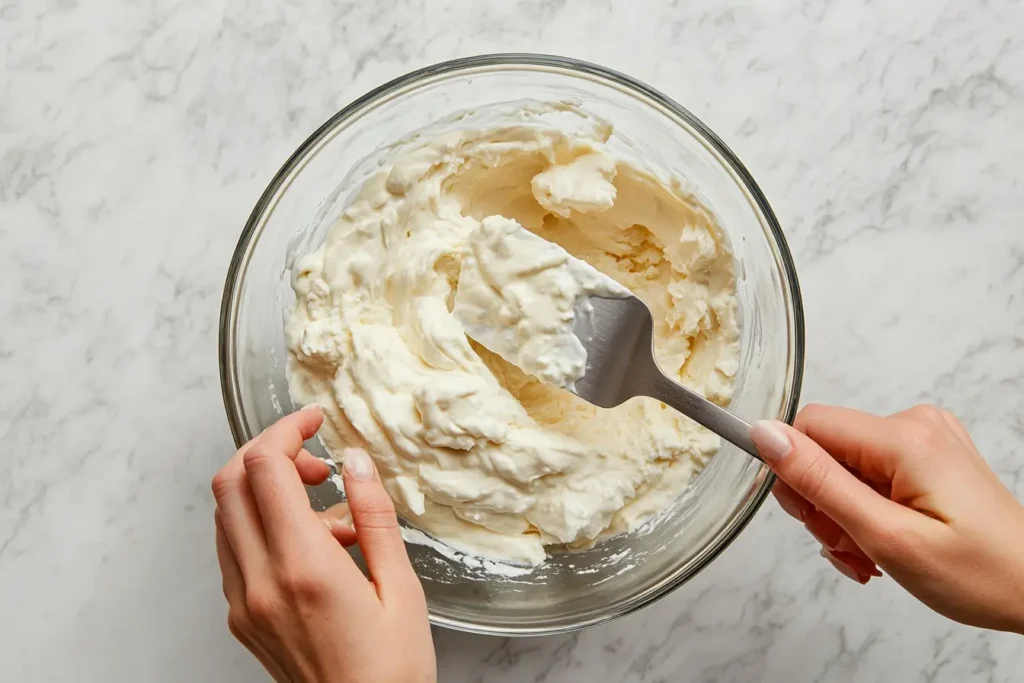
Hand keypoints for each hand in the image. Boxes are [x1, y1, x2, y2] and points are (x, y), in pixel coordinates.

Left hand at [211, 406, 435, 681]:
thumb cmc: (391, 673)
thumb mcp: (401, 589)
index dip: (287, 429)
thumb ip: (375, 516)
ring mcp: (244, 602)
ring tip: (325, 508)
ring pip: (226, 515)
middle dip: (268, 452)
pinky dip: (262, 525)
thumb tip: (358, 462)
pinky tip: (313, 544)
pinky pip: (235, 549)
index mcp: (303, 568)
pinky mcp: (242, 618)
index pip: (265, 469)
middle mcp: (261, 582)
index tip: (314, 420)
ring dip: (264, 489)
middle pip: (229, 483)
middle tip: (316, 460)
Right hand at [750, 404, 1023, 633]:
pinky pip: (869, 473)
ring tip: (870, 555)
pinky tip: (882, 543)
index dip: (794, 474)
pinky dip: (865, 510)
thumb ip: (820, 482)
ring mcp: (924, 438)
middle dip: (823, 503)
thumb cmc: (980, 574)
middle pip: (824, 448)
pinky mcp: (928, 455)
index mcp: (904, 438)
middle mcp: (914, 425)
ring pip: (843, 467)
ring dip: (842, 515)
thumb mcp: (886, 536)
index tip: (813, 519)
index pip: (808, 426)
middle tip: (849, 547)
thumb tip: (766, 434)